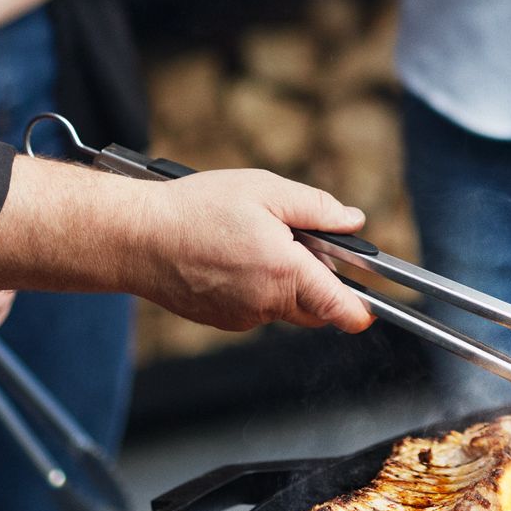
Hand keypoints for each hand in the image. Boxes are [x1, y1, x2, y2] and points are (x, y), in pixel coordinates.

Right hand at [135, 169, 376, 334]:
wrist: (138, 239)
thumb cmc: (197, 210)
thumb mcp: (266, 190)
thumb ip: (316, 208)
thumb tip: (351, 221)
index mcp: (285, 271)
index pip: (339, 307)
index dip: (361, 311)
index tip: (372, 309)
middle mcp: (266, 302)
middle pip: (314, 306)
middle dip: (320, 283)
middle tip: (299, 242)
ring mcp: (242, 316)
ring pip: (283, 306)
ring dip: (285, 282)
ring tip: (255, 240)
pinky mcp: (221, 320)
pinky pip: (255, 308)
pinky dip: (257, 287)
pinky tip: (233, 256)